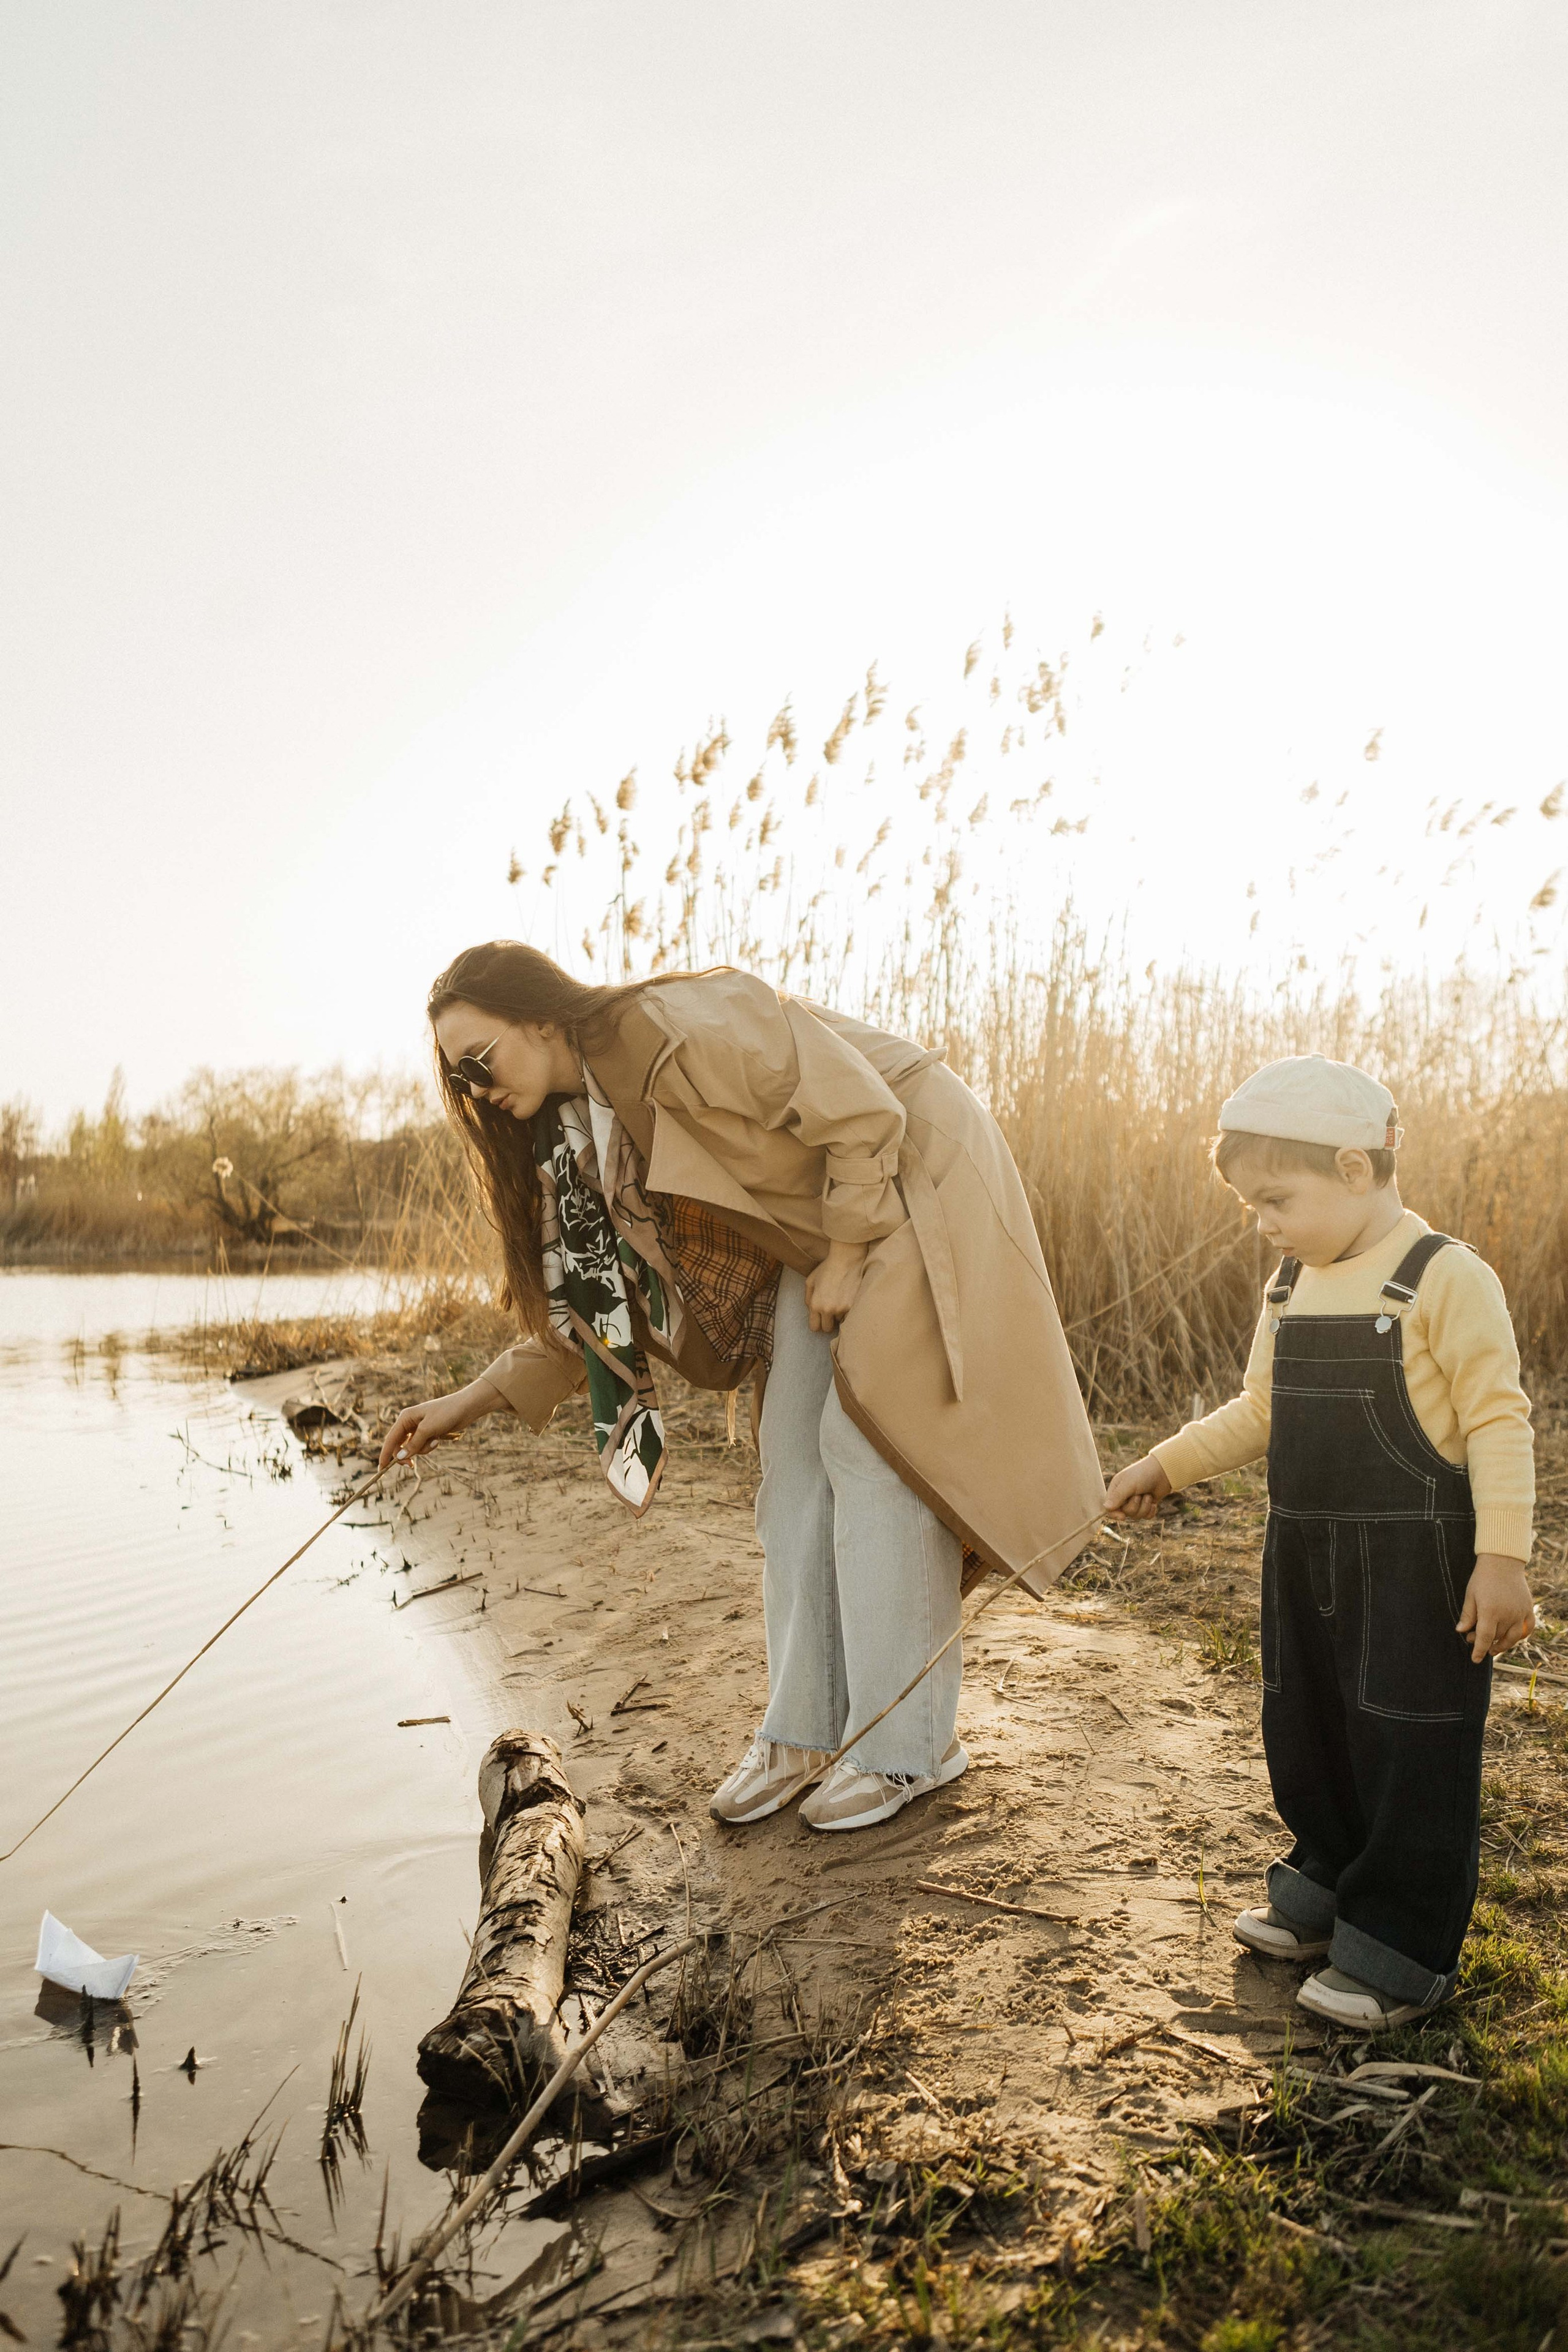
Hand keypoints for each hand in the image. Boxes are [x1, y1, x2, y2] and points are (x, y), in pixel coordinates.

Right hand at [378, 1381, 495, 1470]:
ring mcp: (419, 1429)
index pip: (390, 1439)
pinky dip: (429, 1446)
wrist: (466, 1407)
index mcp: (405, 1418)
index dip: (385, 1455)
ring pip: (413, 1448)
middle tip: (411, 1466)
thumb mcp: (428, 1430)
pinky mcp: (428, 1433)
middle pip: (400, 1446)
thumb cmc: (446, 1413)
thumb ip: (413, 1444)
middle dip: (407, 1454)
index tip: (381, 1469)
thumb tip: (400, 1457)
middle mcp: (409, 1423)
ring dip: (423, 1449)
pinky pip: (423, 1446)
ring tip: (435, 1441)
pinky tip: (438, 1439)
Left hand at [804, 1241, 867, 1332]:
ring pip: (840, 1321)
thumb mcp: (810, 1281)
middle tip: (831, 1311)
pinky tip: (848, 1299)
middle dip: (828, 1322)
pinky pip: (850, 1315)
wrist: (846, 1260)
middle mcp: (828, 1309)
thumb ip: (808, 1299)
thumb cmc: (827, 1268)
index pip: (815, 1327)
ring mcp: (842, 1309)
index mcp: (815, 1304)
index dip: (817, 1323)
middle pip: (827, 1329)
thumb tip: (811, 1311)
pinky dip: (848, 1310)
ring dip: (839, 1314)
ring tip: (840, 1300)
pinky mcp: (854, 1305)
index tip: (821, 1318)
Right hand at [1104, 1454, 1173, 1521]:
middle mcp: (1124, 1496)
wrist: (1163, 1471)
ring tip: (1148, 1495)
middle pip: (1125, 1512)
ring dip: (1144, 1507)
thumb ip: (1117, 1496)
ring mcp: (1136, 1502)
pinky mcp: (1146, 1505)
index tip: (1123, 1517)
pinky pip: (1146, 1516)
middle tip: (1139, 1495)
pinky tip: (1153, 1502)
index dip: (1115, 1514)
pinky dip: (1150, 1511)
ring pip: (1136, 1516)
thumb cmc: (1143, 1474)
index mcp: (1116, 1490)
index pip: (1109, 1507)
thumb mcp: (1129, 1484)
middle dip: (1134, 1506)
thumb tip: (1106, 1508)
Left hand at [1457, 1554, 1535, 1662]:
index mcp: (1490, 1611)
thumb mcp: (1470, 1595)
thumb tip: (1461, 1631)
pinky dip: (1520, 1636)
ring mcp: (1520, 1612)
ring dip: (1503, 1645)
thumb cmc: (1483, 1578)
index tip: (1474, 1659)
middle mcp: (1507, 1614)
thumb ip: (1468, 1615)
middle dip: (1485, 1642)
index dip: (1478, 1650)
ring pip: (1513, 1637)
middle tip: (1473, 1639)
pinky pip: (1528, 1629)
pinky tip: (1511, 1638)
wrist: (1502, 1562)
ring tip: (1493, 1648)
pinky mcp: (1528, 1609)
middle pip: (1497, 1637)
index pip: (1485, 1638)